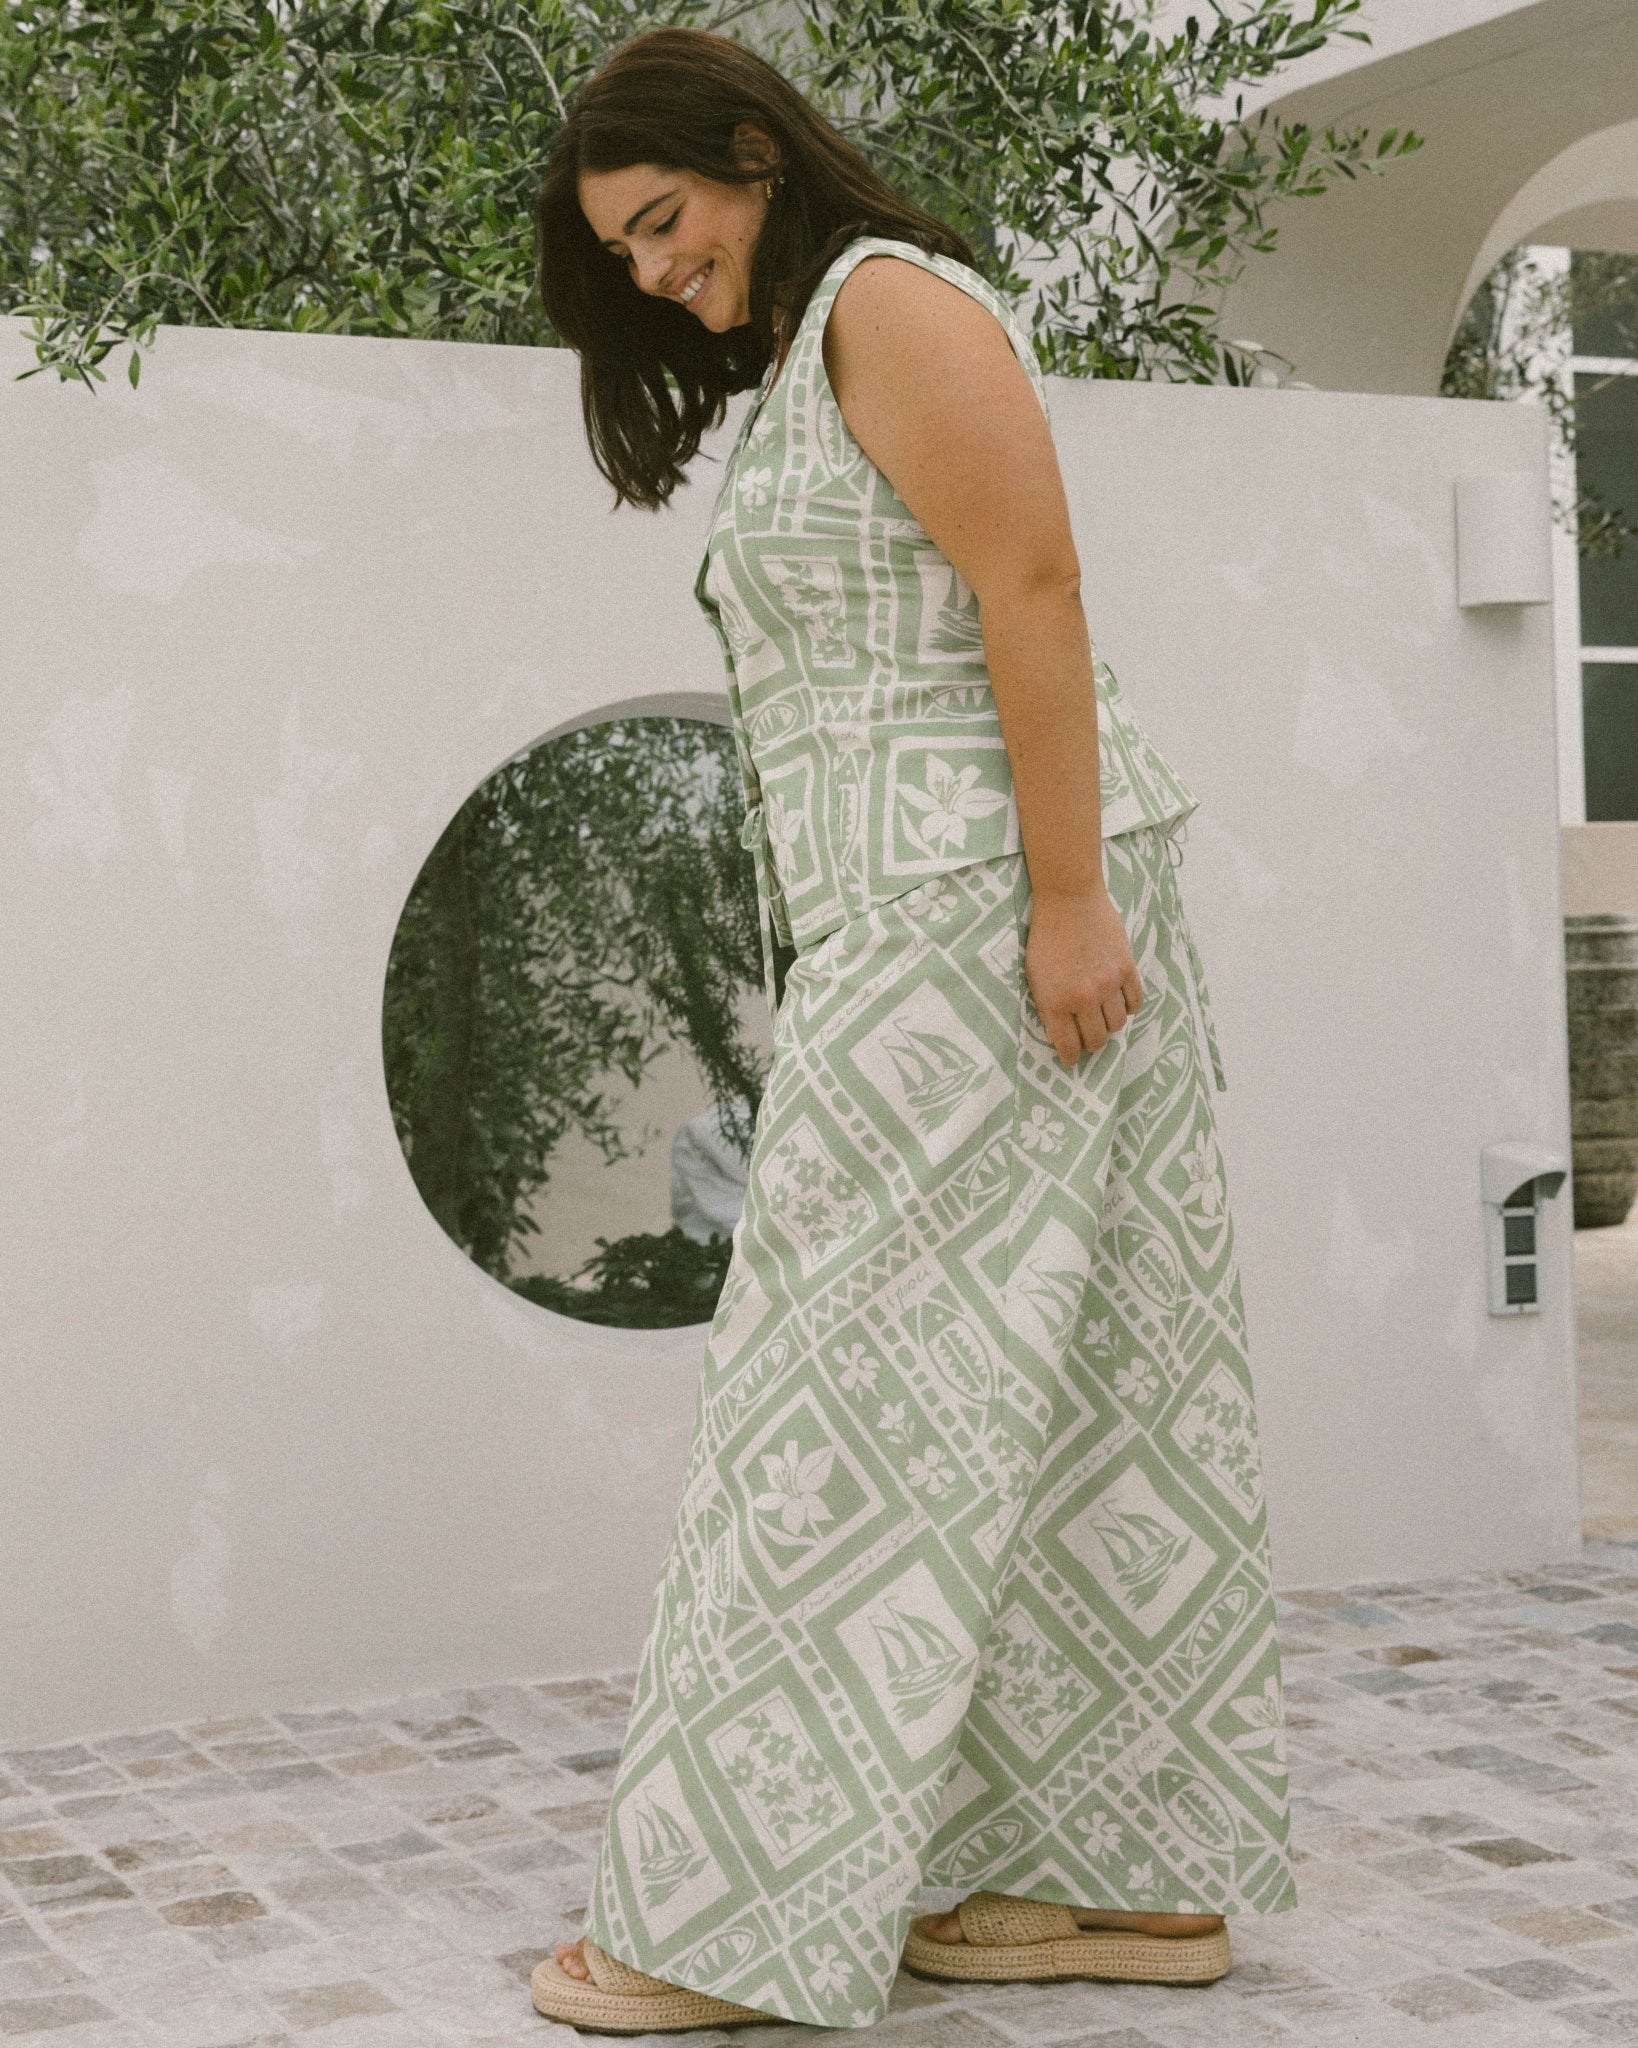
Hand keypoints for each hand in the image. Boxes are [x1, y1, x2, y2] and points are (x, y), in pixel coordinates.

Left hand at [1024, 885, 1142, 1066]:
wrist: (1068, 898)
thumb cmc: (1045, 935)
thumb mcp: (1034, 975)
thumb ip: (1049, 1005)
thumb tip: (1062, 1032)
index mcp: (1056, 1001)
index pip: (1069, 1046)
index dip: (1070, 1057)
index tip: (1071, 1058)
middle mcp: (1084, 997)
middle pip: (1097, 1039)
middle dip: (1091, 1043)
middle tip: (1087, 1037)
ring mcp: (1108, 983)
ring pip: (1117, 1024)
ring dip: (1109, 1025)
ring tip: (1102, 1016)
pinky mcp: (1127, 968)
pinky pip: (1135, 1002)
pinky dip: (1127, 1007)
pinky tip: (1118, 1002)